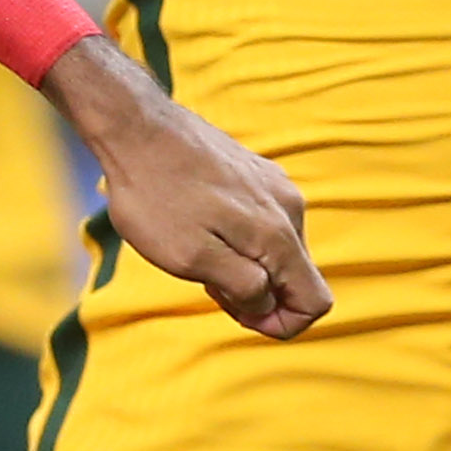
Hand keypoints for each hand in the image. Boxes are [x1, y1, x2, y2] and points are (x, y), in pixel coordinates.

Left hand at [53, 48, 327, 339]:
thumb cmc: (156, 197)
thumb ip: (243, 288)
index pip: (316, 301)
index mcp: (279, 235)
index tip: (236, 312)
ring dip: (245, 265)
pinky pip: (263, 222)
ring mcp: (275, 185)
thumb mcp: (192, 259)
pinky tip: (198, 226)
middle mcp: (289, 207)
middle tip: (206, 281)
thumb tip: (269, 304)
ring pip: (278, 249)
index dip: (281, 323)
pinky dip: (238, 239)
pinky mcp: (257, 172)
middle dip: (258, 294)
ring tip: (197, 251)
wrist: (135, 127)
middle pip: (296, 277)